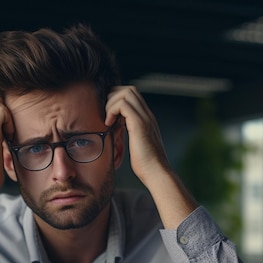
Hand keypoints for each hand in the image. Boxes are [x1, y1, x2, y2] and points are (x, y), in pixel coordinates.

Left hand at [105, 86, 196, 227]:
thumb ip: (131, 135)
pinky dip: (112, 110)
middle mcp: (147, 115)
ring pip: (126, 93)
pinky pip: (122, 104)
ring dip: (111, 103)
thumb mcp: (136, 145)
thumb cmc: (146, 165)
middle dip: (113, 97)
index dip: (117, 100)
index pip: (132, 96)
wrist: (156, 173)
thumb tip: (118, 133)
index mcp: (146, 119)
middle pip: (129, 89)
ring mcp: (145, 118)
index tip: (109, 115)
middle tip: (106, 115)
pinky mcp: (139, 124)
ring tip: (107, 120)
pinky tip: (109, 124)